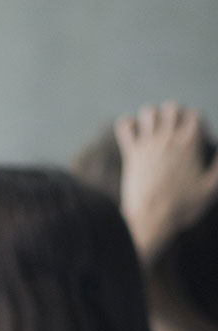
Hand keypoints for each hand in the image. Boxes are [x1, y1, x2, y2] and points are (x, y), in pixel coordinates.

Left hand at [115, 102, 217, 260]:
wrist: (151, 221)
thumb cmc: (182, 208)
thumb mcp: (211, 188)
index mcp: (191, 143)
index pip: (195, 115)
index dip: (197, 124)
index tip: (194, 140)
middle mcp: (169, 139)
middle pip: (172, 107)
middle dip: (174, 114)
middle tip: (173, 133)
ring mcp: (149, 145)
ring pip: (149, 112)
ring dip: (151, 117)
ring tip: (153, 131)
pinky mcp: (131, 154)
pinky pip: (124, 127)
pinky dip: (127, 125)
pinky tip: (132, 134)